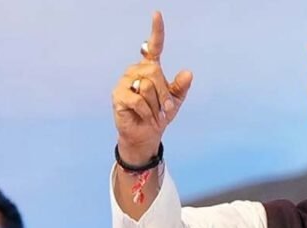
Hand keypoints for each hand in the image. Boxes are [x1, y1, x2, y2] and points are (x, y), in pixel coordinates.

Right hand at [112, 11, 192, 163]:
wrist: (147, 134)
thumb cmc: (160, 115)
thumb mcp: (176, 101)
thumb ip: (181, 87)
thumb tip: (188, 72)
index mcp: (150, 68)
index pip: (154, 46)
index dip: (156, 31)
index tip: (157, 14)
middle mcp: (136, 70)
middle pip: (155, 73)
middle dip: (164, 94)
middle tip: (166, 108)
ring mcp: (125, 82)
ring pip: (147, 86)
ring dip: (156, 105)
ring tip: (155, 114)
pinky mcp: (118, 95)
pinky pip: (139, 100)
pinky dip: (148, 112)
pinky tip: (146, 118)